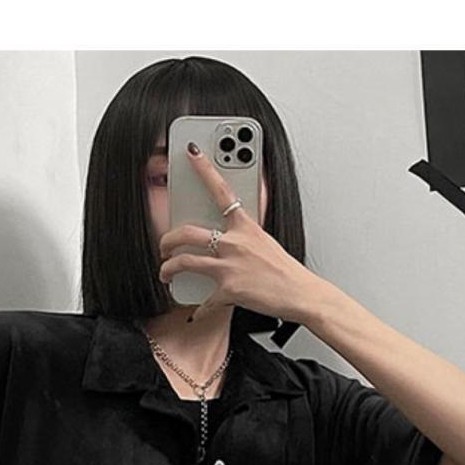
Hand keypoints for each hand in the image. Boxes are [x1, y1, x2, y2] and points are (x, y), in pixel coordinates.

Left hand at [158, 138, 309, 324]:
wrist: (301, 293)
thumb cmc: (286, 270)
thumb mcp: (265, 241)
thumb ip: (243, 235)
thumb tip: (227, 237)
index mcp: (244, 227)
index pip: (221, 190)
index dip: (204, 168)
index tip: (191, 152)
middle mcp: (233, 243)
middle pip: (186, 233)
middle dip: (167, 240)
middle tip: (163, 246)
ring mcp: (228, 267)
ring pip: (184, 262)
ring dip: (168, 269)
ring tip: (166, 273)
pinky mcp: (228, 291)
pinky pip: (204, 301)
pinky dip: (198, 310)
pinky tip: (196, 312)